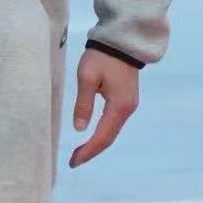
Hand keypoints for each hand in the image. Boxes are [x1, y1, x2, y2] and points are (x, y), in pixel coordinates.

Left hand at [69, 48, 139, 169]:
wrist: (122, 40)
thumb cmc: (101, 56)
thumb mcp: (87, 77)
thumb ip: (83, 104)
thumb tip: (79, 129)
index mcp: (119, 106)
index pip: (102, 136)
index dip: (88, 151)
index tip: (73, 162)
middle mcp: (127, 109)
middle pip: (109, 137)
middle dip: (92, 151)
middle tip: (74, 161)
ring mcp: (129, 105)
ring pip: (112, 131)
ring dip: (97, 143)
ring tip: (80, 152)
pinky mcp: (127, 100)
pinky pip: (114, 122)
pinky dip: (102, 132)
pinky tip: (92, 135)